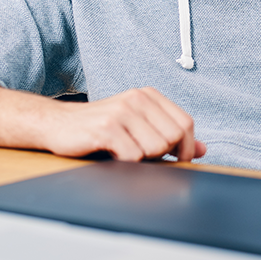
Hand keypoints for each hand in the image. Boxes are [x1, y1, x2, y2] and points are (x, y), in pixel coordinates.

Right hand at [45, 87, 206, 161]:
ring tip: (123, 152)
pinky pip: (133, 156)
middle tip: (140, 154)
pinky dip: (125, 163)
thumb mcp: (138, 126)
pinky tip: (112, 154)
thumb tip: (202, 149)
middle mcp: (137, 99)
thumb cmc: (100, 129)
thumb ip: (170, 136)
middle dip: (162, 155)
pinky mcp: (106, 128)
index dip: (187, 147)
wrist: (57, 124)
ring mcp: (121, 112)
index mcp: (148, 96)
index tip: (177, 160)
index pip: (186, 124)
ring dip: (141, 159)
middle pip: (173, 138)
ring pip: (155, 148)